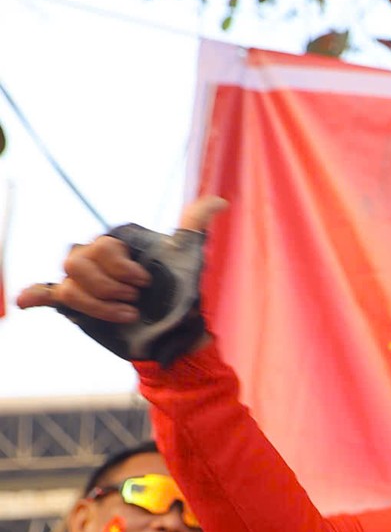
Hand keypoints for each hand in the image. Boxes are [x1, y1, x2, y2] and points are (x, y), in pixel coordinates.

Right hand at [17, 196, 227, 363]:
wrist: (176, 330)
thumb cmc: (181, 290)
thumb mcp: (190, 256)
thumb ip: (196, 224)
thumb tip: (222, 201)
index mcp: (116, 245)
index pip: (101, 247)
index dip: (120, 268)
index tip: (145, 283)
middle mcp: (95, 261)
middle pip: (77, 264)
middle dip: (108, 286)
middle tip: (135, 301)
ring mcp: (84, 284)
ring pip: (69, 288)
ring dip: (97, 305)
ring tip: (128, 316)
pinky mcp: (77, 306)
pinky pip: (49, 295)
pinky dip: (36, 296)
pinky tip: (26, 302)